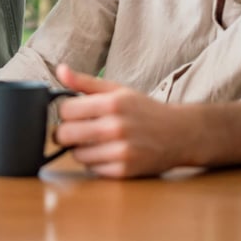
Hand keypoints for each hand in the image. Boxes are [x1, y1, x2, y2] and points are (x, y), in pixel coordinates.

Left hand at [54, 63, 196, 177]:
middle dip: (65, 132)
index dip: (65, 112)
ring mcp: (122, 152)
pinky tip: (105, 152)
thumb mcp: (116, 89)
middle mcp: (116, 128)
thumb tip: (60, 69)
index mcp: (111, 103)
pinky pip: (93, 169)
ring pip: (77, 154)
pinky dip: (94, 163)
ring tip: (94, 140)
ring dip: (80, 149)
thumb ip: (84, 81)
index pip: (65, 110)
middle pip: (66, 134)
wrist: (180, 133)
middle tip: (75, 129)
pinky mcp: (126, 171)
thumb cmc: (143, 109)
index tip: (72, 113)